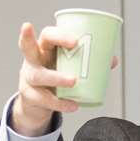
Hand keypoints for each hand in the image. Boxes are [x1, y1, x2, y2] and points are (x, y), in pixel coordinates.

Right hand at [11, 22, 117, 136]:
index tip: (76, 40)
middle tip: (71, 45)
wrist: (37, 101)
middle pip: (29, 48)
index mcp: (44, 48)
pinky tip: (72, 105)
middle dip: (38, 42)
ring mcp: (28, 78)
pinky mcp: (29, 96)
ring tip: (74, 81)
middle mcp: (32, 60)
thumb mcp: (68, 66)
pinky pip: (44, 99)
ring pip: (38, 76)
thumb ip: (88, 62)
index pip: (47, 35)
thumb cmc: (54, 74)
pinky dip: (59, 103)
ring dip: (57, 78)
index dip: (60, 35)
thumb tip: (111, 60)